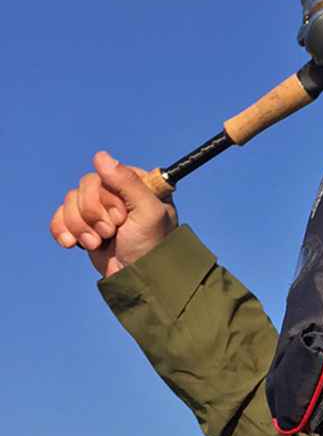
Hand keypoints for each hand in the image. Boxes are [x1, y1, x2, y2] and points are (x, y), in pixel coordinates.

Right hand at [50, 152, 177, 278]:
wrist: (135, 280)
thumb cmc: (150, 247)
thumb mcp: (148, 211)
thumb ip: (127, 182)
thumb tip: (100, 156)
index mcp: (138, 185)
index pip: (107, 173)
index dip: (109, 196)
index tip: (123, 216)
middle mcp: (117, 194)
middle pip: (85, 186)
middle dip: (94, 214)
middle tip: (112, 232)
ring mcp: (99, 210)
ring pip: (70, 201)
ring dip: (81, 227)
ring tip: (99, 243)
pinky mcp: (84, 226)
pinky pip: (59, 216)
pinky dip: (62, 230)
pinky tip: (71, 243)